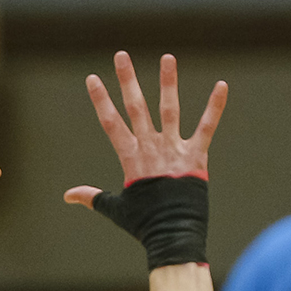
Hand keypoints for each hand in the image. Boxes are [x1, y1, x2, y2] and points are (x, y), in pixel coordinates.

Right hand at [64, 51, 227, 208]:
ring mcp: (173, 149)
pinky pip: (207, 127)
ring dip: (168, 82)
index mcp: (130, 158)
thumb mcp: (115, 208)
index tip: (92, 78)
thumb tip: (67, 195)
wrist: (173, 235)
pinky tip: (222, 86)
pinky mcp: (196, 156)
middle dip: (128, 80)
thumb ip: (92, 197)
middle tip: (122, 55)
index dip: (100, 100)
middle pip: (136, 107)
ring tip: (168, 57)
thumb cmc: (145, 224)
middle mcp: (150, 148)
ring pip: (169, 109)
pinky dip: (215, 106)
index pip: (110, 122)